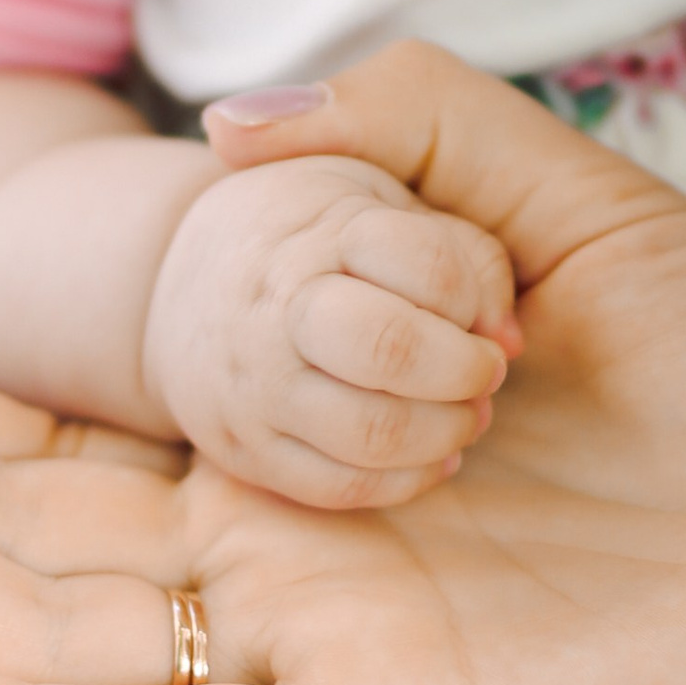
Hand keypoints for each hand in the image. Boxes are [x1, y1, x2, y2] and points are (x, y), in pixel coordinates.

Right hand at [142, 142, 515, 507]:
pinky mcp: (243, 449)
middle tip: (485, 371)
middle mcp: (277, 306)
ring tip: (466, 414)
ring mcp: (254, 383)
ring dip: (445, 433)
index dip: (473, 297)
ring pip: (373, 433)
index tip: (478, 310)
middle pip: (392, 349)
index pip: (427, 265)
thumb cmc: (311, 233)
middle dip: (464, 370)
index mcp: (322, 228)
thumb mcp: (383, 197)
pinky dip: (405, 480)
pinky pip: (341, 487)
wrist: (176, 280)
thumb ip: (465, 249)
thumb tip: (510, 339)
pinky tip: (430, 453)